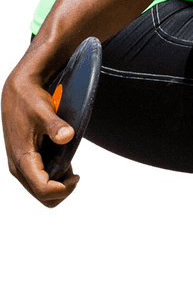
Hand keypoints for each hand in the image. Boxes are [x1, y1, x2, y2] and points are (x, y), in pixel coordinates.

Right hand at [2, 64, 80, 207]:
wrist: (17, 92)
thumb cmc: (30, 100)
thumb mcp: (43, 110)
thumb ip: (55, 125)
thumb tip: (67, 136)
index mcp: (22, 159)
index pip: (43, 190)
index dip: (63, 189)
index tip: (78, 174)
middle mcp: (18, 168)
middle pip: (42, 197)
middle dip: (62, 190)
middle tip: (75, 173)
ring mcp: (20, 167)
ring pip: (40, 193)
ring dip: (58, 186)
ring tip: (69, 167)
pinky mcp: (24, 163)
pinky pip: (39, 182)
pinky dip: (54, 180)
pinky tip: (63, 163)